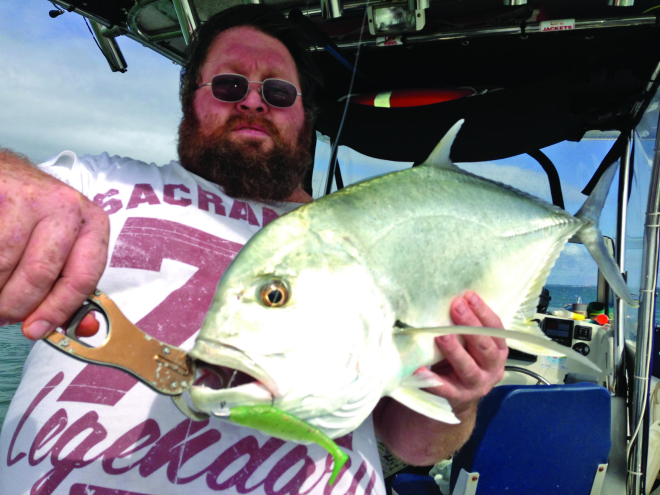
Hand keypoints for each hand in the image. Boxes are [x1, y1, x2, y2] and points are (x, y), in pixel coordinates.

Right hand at [0, 150, 108, 339]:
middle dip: (16, 306)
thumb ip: (69, 286)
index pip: (82, 277)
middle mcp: (66, 207)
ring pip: (2, 266)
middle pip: (39, 274)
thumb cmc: (34, 216)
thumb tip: (78, 329)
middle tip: (2, 314)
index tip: (36, 330)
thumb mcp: (63, 245)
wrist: (3, 173)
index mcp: (92, 224)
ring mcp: (28, 198)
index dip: (58, 310)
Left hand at [430, 291, 507, 416]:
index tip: (469, 296)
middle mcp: (492, 368)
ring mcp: (476, 385)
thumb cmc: (465, 359)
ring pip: (468, 367)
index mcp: (499, 351)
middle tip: (456, 307)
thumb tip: (452, 297)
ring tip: (441, 336)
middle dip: (470, 325)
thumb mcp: (471, 343)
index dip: (483, 312)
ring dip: (455, 351)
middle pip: (484, 347)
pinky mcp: (457, 397)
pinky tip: (419, 369)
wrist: (459, 396)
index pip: (495, 329)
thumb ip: (468, 326)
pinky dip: (432, 380)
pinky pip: (444, 388)